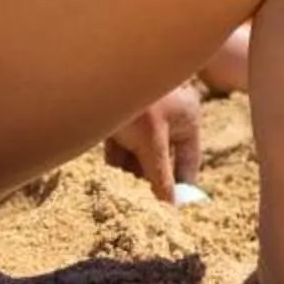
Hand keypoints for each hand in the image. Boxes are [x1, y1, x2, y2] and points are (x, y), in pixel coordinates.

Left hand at [103, 80, 203, 203]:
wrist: (96, 71)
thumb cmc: (136, 100)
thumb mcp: (151, 142)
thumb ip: (161, 176)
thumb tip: (169, 208)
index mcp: (186, 117)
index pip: (187, 161)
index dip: (181, 187)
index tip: (173, 213)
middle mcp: (167, 117)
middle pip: (161, 159)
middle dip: (151, 182)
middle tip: (144, 208)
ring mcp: (142, 117)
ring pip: (138, 154)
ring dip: (131, 174)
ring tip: (125, 197)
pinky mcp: (118, 119)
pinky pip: (120, 148)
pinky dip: (115, 163)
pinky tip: (108, 180)